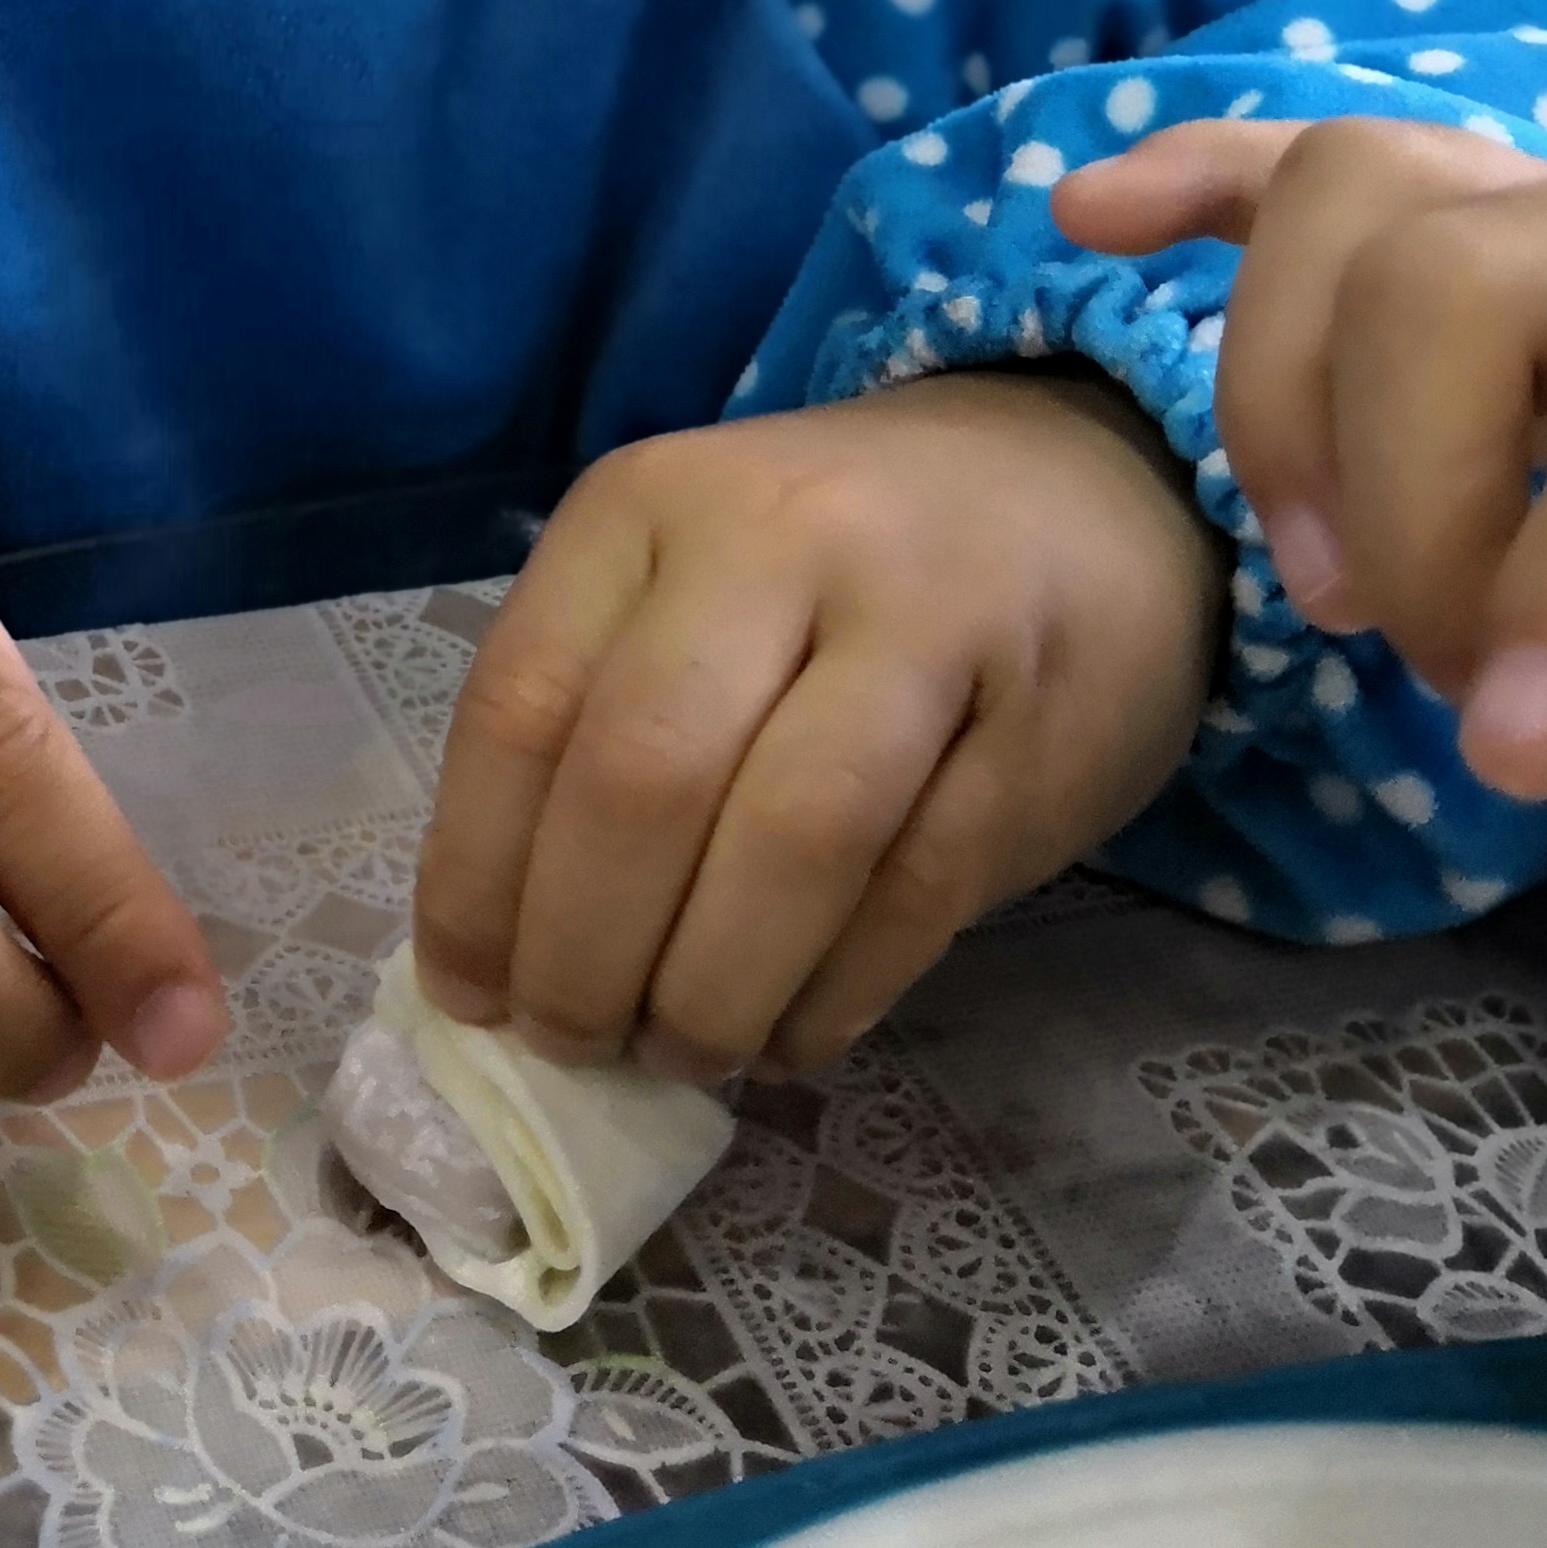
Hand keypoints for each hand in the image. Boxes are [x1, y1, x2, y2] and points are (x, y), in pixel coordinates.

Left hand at [410, 371, 1221, 1082]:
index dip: (476, 880)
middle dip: (586, 954)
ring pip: (786, 842)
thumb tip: (499, 956)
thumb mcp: (684, 584)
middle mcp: (778, 540)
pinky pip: (913, 896)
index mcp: (649, 503)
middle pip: (643, 778)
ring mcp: (925, 622)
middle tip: (576, 1044)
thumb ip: (592, 727)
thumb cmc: (831, 569)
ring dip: (711, 991)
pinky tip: (790, 1039)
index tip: (467, 997)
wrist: (1079, 494)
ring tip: (685, 1053)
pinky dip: (831, 998)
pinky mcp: (1038, 726)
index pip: (521, 707)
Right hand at [1053, 121, 1546, 801]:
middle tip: (1452, 681)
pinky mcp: (1515, 210)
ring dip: (1288, 397)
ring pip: (1354, 199)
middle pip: (1453, 282)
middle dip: (1410, 504)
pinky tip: (1089, 219)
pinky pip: (1321, 158)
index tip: (1513, 755)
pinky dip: (1197, 181)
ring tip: (1332, 578)